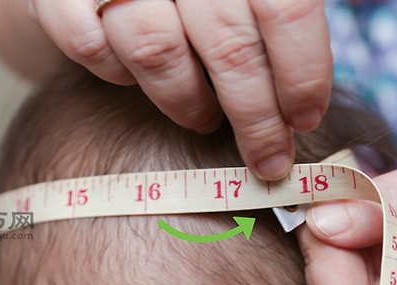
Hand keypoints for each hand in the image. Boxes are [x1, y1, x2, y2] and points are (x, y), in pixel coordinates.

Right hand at [28, 0, 331, 179]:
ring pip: (159, 50)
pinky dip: (116, 74)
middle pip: (230, 45)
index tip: (306, 118)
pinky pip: (91, 46)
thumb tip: (304, 100)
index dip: (302, 73)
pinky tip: (135, 80)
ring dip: (189, 102)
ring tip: (205, 118)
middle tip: (269, 159)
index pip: (286, 10)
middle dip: (258, 119)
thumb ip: (272, 22)